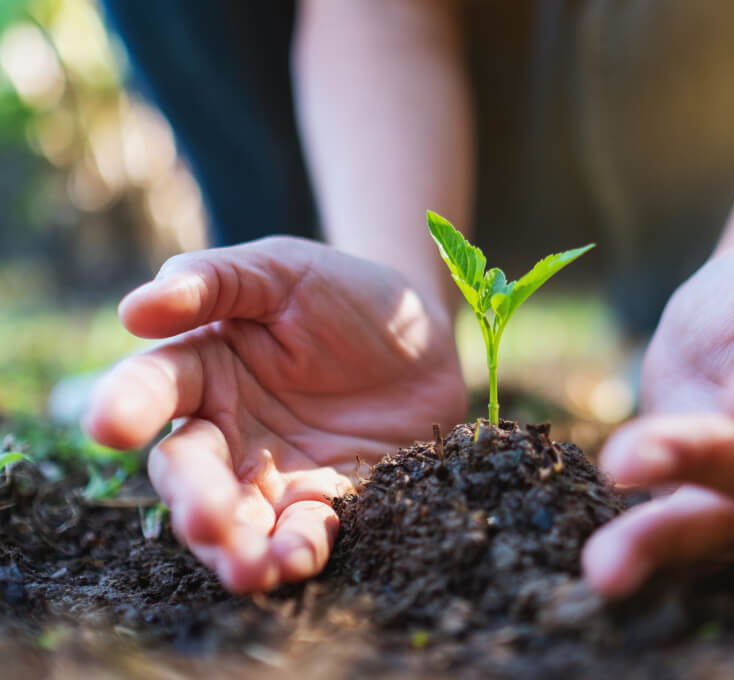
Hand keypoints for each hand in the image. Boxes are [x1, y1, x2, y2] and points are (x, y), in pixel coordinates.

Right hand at [84, 237, 466, 591]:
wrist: (422, 333)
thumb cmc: (345, 292)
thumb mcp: (282, 270)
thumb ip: (214, 281)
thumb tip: (134, 310)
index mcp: (204, 367)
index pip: (153, 387)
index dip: (129, 405)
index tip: (112, 426)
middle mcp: (228, 429)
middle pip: (190, 472)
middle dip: (193, 500)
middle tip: (206, 519)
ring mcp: (275, 472)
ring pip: (238, 519)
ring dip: (237, 548)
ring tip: (248, 568)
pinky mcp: (326, 499)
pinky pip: (303, 532)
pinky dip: (296, 550)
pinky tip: (299, 560)